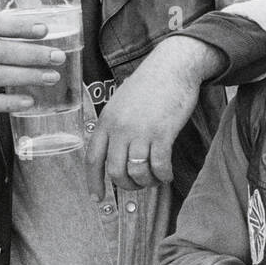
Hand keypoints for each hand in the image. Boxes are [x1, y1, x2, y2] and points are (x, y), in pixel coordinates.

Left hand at [85, 36, 223, 196]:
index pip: (93, 159)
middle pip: (115, 171)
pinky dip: (163, 175)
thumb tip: (116, 151)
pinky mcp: (162, 132)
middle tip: (138, 186)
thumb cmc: (150, 84)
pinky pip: (159, 165)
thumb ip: (115, 126)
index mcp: (106, 121)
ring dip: (147, 182)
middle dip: (127, 185)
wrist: (173, 66)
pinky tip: (167, 174)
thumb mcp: (122, 103)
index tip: (98, 198)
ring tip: (156, 179)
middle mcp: (119, 128)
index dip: (94, 182)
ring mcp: (140, 131)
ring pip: (137, 172)